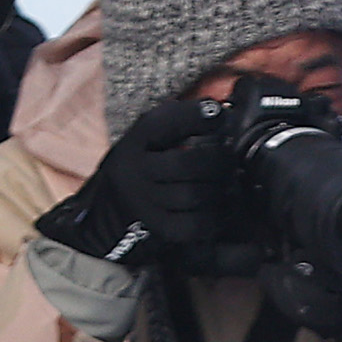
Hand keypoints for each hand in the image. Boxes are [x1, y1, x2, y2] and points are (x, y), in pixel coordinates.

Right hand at [36, 95, 241, 273]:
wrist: (112, 207)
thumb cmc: (145, 163)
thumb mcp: (151, 137)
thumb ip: (179, 123)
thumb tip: (220, 113)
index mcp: (136, 141)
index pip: (164, 123)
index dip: (194, 116)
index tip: (217, 114)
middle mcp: (136, 171)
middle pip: (186, 164)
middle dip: (217, 159)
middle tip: (229, 157)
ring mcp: (145, 202)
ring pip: (193, 195)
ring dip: (220, 188)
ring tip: (229, 181)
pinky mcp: (158, 227)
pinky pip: (193, 225)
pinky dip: (214, 217)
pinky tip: (220, 207)